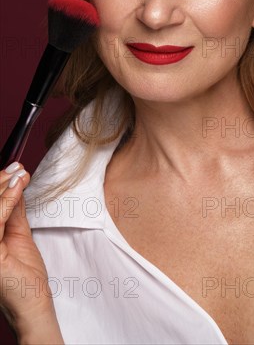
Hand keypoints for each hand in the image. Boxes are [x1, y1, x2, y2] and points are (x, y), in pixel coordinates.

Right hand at [0, 162, 61, 340]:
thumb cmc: (24, 275)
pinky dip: (7, 200)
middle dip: (1, 181)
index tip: (14, 169)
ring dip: (4, 187)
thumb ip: (13, 210)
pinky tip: (17, 188)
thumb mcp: (17, 233)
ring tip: (20, 175)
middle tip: (18, 169)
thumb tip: (15, 184)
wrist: (32, 303)